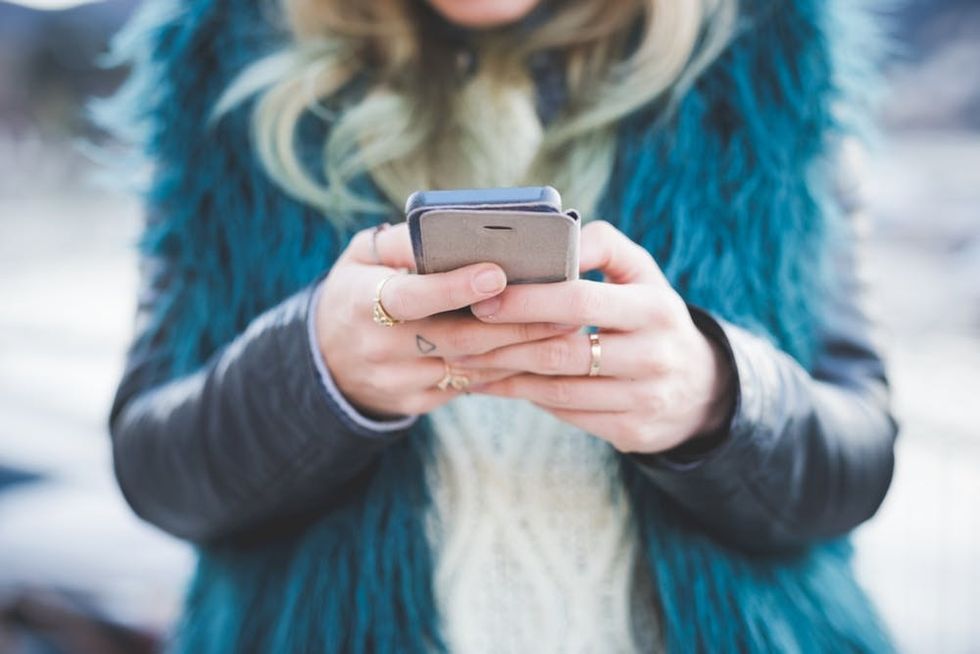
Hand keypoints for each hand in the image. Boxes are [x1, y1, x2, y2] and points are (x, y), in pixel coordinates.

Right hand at [314, 223, 579, 418]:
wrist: (327, 359)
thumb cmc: (358, 289)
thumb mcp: (363, 256)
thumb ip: (404, 241)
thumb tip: (458, 225)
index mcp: (360, 302)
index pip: (411, 297)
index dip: (454, 287)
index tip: (499, 273)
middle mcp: (378, 348)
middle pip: (457, 339)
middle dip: (515, 323)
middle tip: (565, 305)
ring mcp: (398, 382)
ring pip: (471, 369)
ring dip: (522, 350)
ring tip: (566, 329)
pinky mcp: (415, 403)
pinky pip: (470, 387)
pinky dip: (506, 369)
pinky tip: (539, 353)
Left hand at [455, 221, 735, 453]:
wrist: (698, 387)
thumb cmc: (651, 316)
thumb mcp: (642, 274)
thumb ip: (602, 246)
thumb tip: (557, 235)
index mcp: (655, 307)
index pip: (581, 302)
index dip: (528, 301)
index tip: (484, 299)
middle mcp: (655, 355)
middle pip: (563, 351)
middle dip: (503, 343)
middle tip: (458, 335)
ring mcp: (645, 397)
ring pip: (558, 389)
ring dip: (505, 374)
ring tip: (465, 359)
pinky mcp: (632, 430)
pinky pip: (566, 414)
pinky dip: (525, 397)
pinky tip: (494, 383)